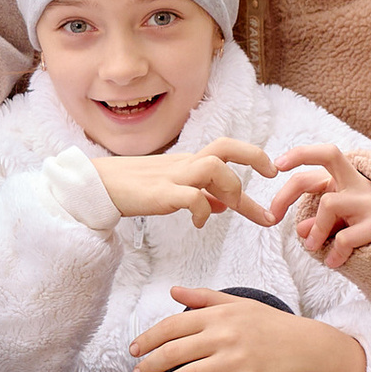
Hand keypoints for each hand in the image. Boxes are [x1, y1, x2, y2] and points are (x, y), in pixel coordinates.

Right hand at [97, 140, 276, 228]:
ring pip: (214, 167)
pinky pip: (192, 196)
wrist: (97, 186)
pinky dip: (203, 210)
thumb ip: (200, 195)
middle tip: (272, 174)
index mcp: (188, 162)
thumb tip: (223, 205)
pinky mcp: (161, 193)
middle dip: (254, 157)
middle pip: (226, 147)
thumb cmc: (132, 188)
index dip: (253, 156)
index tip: (273, 172)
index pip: (226, 152)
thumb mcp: (172, 189)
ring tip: (228, 207)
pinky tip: (199, 223)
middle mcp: (184, 164)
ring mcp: (173, 177)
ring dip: (229, 188)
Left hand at [130, 288, 366, 371]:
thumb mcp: (239, 304)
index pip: (172, 326)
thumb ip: (204, 298)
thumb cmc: (271, 325)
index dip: (148, 339)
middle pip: (175, 352)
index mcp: (219, 315)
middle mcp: (225, 336)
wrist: (310, 347)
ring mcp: (237, 361)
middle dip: (150, 365)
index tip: (133, 350)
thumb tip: (173, 289)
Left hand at [262, 144, 370, 267]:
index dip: (297, 156)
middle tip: (275, 209)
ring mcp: (370, 201)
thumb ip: (320, 222)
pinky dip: (334, 252)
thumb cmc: (369, 231)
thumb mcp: (341, 224)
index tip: (276, 166)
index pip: (323, 157)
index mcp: (348, 180)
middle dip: (297, 163)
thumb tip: (301, 229)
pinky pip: (345, 237)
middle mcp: (359, 183)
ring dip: (315, 229)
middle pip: (329, 155)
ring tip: (311, 248)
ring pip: (328, 204)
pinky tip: (333, 262)